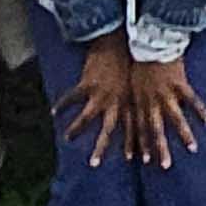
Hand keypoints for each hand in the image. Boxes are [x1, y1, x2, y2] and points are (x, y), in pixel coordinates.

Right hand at [59, 32, 135, 165]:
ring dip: (75, 129)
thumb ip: (143, 93)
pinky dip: (62, 104)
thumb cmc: (133, 56)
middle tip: (93, 164)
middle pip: (108, 131)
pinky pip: (71, 98)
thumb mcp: (140, 78)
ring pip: (86, 118)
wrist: (120, 41)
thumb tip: (152, 101)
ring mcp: (100, 94)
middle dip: (101, 148)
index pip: (134, 128)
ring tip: (67, 138)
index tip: (136, 159)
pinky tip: (53, 111)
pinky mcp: (87, 84)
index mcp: (130, 101)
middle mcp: (115, 102)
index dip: (135, 144)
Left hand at [124, 53, 205, 163]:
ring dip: (184, 135)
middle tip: (165, 166)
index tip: (144, 160)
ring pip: (176, 119)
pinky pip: (192, 100)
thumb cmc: (137, 58)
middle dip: (160, 148)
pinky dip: (201, 111)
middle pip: (156, 129)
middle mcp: (152, 101)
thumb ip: (134, 92)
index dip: (142, 144)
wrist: (147, 41)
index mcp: (139, 100)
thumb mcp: (132, 78)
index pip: (140, 127)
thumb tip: (131, 101)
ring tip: (192, 149)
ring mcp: (166, 94)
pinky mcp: (179, 84)